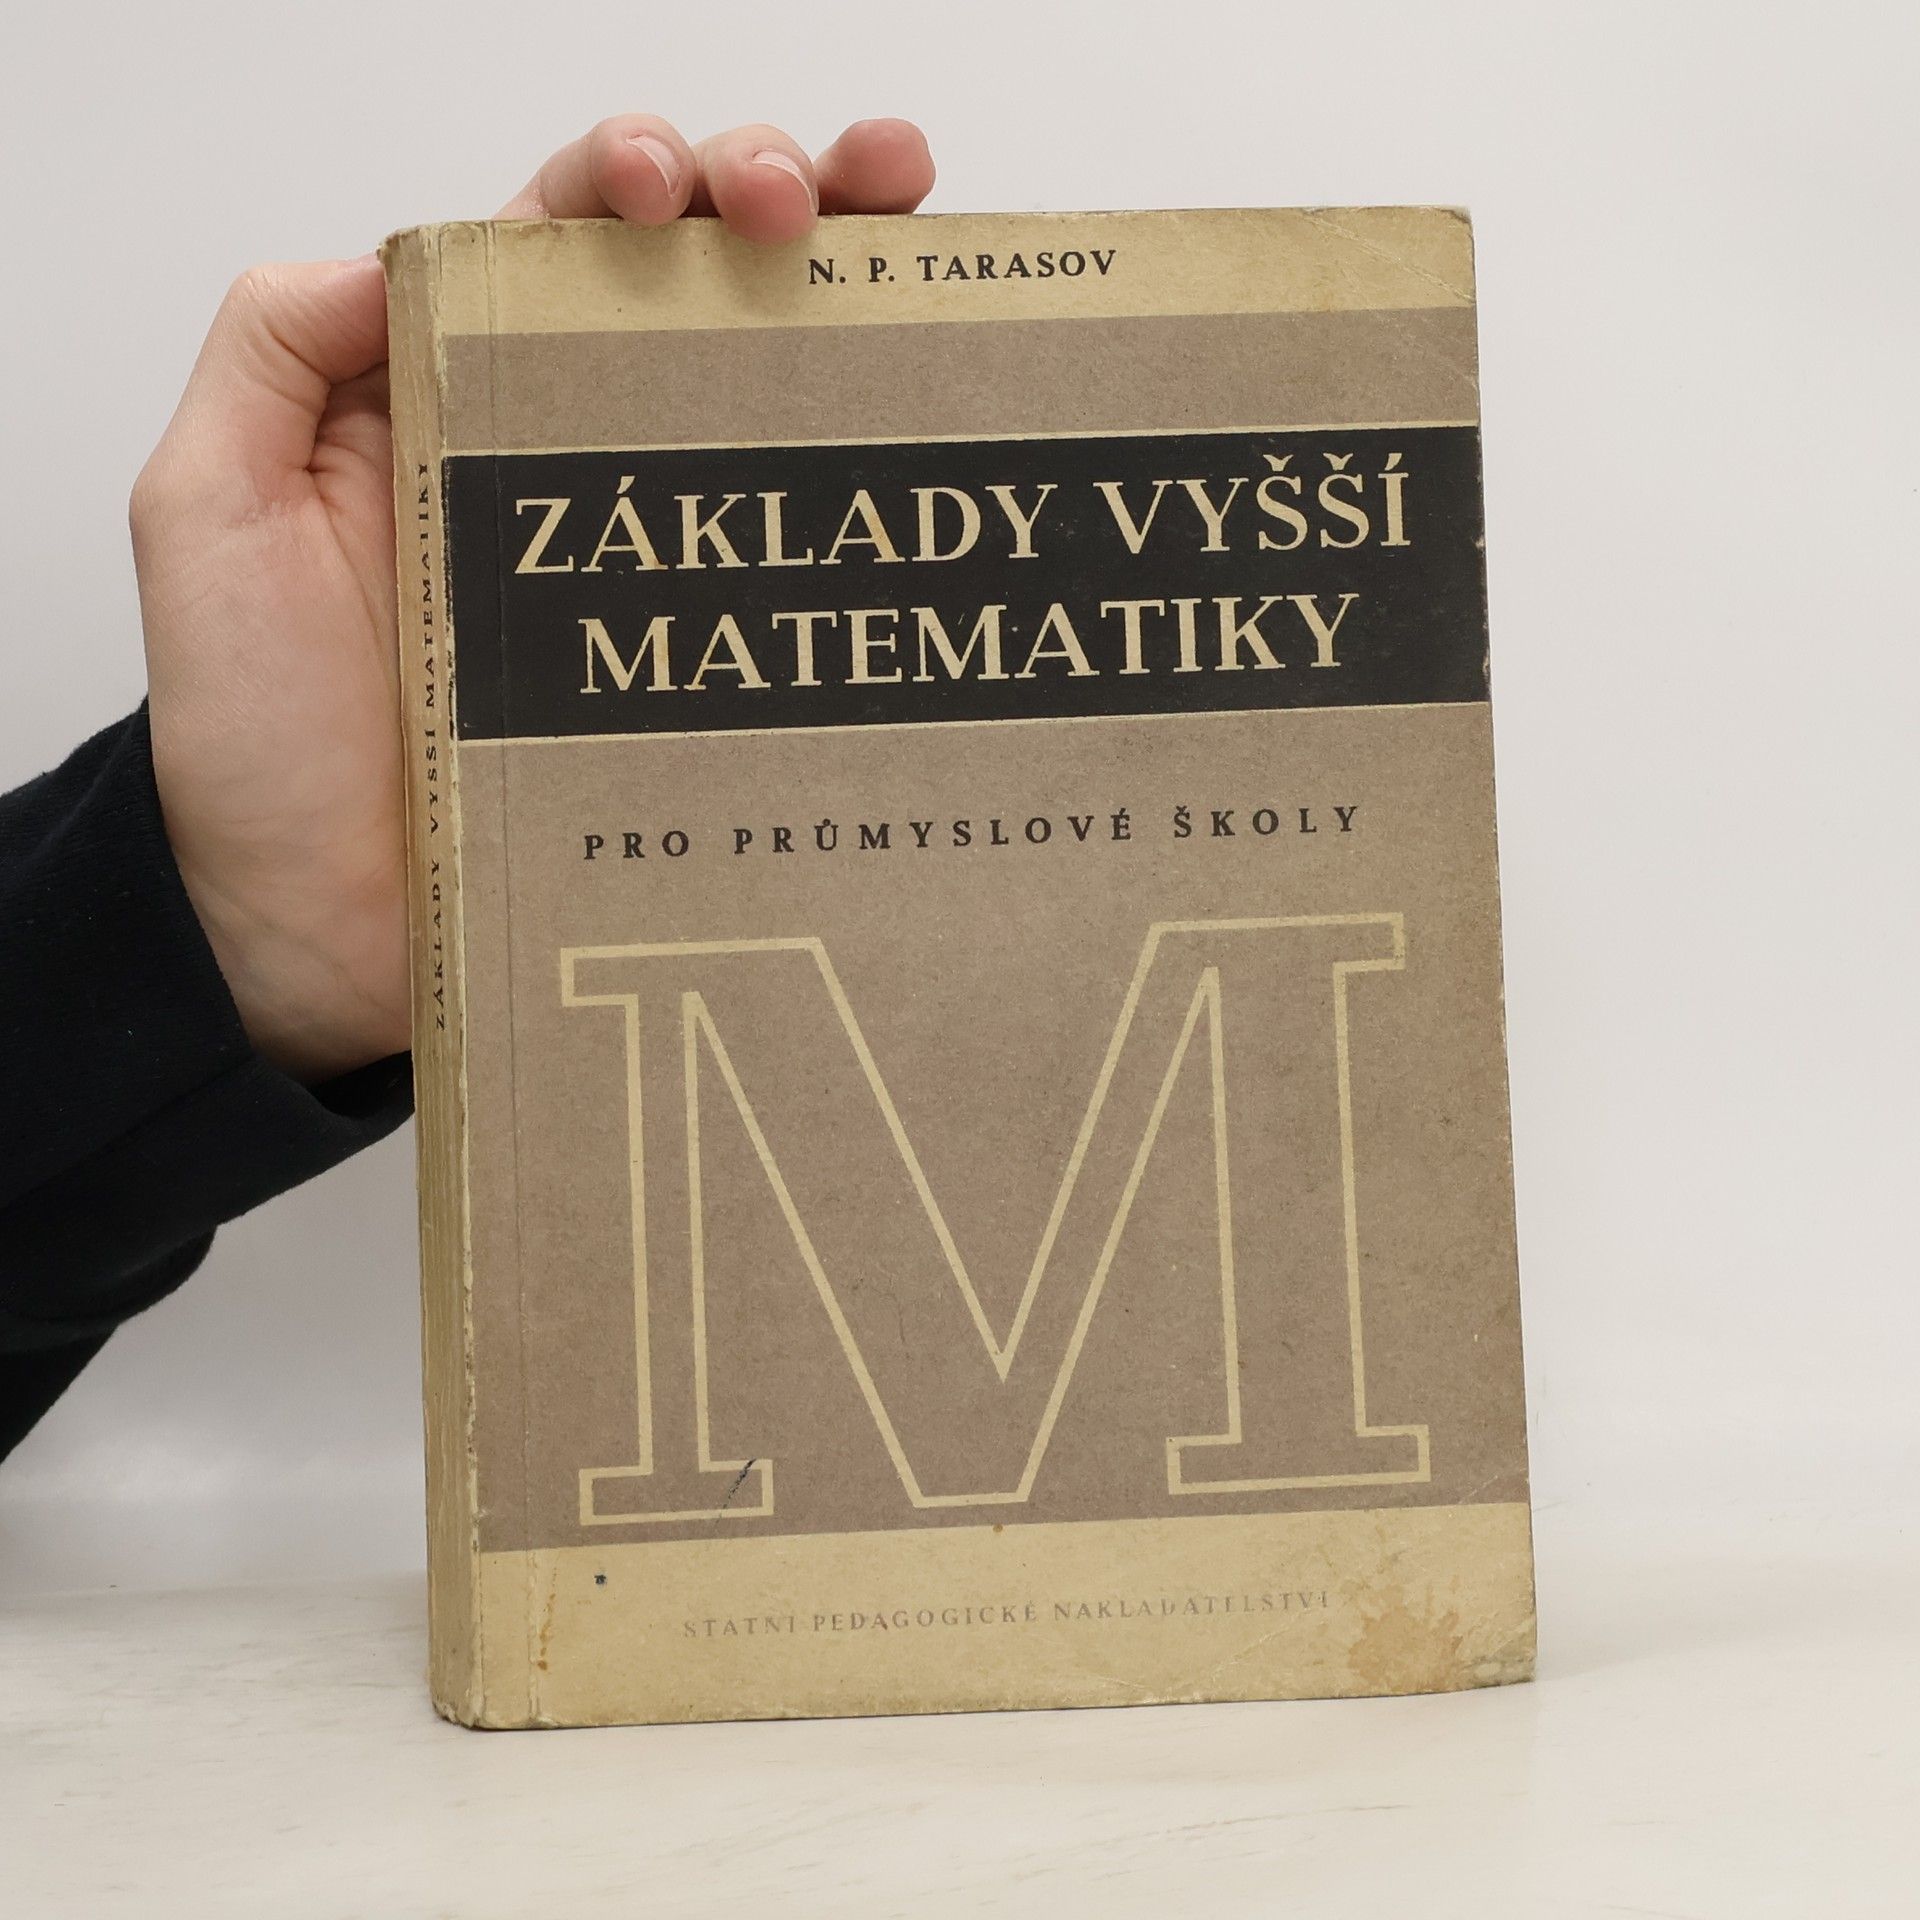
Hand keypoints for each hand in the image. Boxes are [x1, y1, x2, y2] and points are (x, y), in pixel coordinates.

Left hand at [132, 116, 934, 1083]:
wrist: (313, 931)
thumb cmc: (252, 743)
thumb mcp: (205, 517)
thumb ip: (267, 355)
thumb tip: (387, 252)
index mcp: (451, 400)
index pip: (559, 241)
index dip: (631, 175)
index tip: (676, 186)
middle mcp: (562, 465)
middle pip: (688, 293)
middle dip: (770, 198)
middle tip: (818, 201)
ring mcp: (645, 568)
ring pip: (762, 403)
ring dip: (846, 302)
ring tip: (911, 244)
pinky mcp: (695, 669)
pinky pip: (788, 572)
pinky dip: (862, 501)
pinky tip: (920, 446)